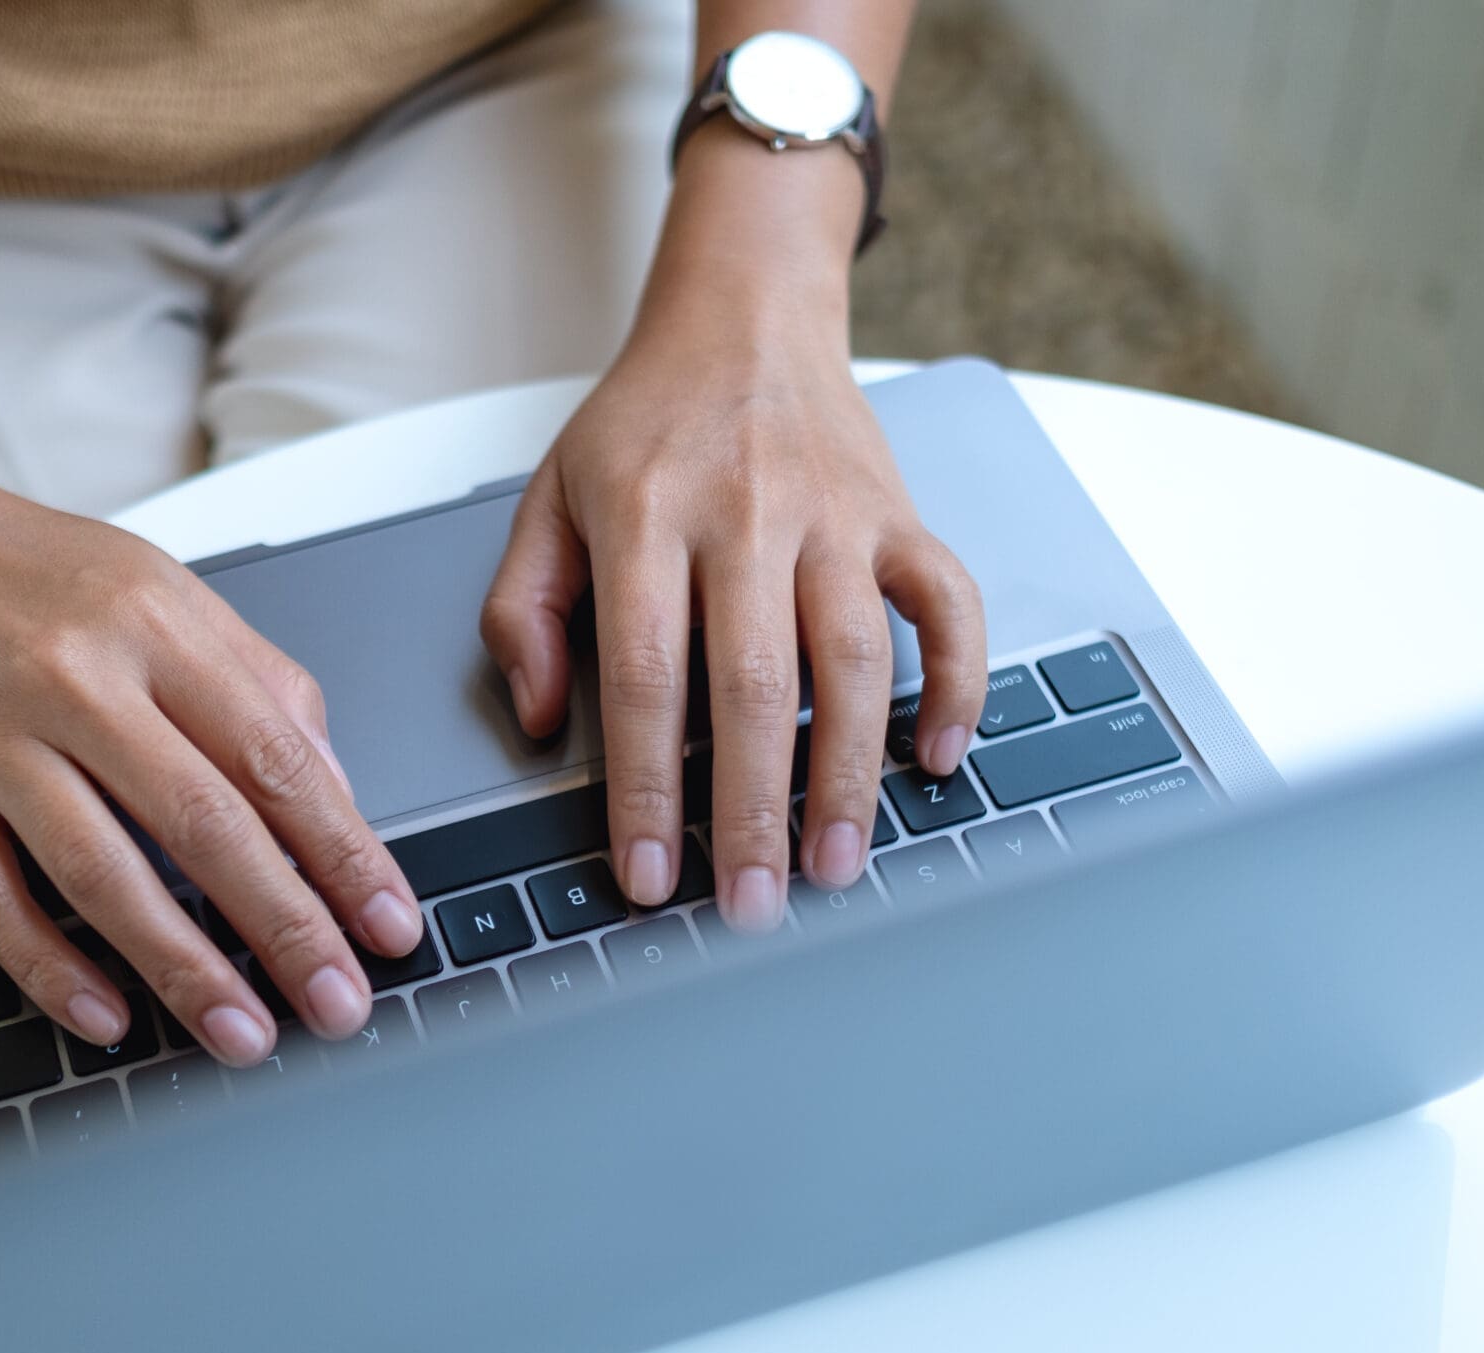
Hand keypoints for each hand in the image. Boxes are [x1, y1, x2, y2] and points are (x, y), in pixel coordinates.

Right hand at [0, 465, 423, 1063]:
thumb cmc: (42, 573)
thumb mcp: (174, 595)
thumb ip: (265, 688)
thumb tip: (339, 799)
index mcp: (158, 629)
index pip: (276, 760)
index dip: (344, 854)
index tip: (389, 925)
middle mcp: (79, 681)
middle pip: (203, 824)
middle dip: (284, 928)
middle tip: (337, 1004)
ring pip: (101, 873)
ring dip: (181, 967)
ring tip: (242, 1034)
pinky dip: (50, 966)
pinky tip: (108, 1018)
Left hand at [481, 154, 984, 930]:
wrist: (743, 313)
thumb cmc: (643, 424)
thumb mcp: (548, 499)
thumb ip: (526, 611)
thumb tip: (546, 722)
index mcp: (647, 517)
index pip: (646, 676)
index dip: (647, 788)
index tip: (649, 878)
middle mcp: (748, 515)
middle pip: (756, 685)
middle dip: (754, 811)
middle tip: (753, 908)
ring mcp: (836, 514)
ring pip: (855, 660)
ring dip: (849, 775)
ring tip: (835, 867)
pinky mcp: (899, 515)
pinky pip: (947, 603)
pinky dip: (956, 681)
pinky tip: (937, 758)